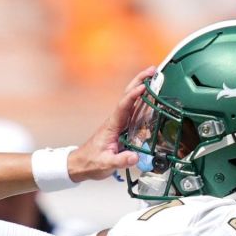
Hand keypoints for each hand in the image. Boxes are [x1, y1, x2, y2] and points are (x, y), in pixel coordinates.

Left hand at [67, 66, 154, 181]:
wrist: (79, 165)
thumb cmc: (90, 163)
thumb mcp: (105, 164)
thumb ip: (120, 160)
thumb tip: (134, 157)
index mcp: (111, 126)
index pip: (123, 107)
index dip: (133, 96)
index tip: (144, 87)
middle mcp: (115, 121)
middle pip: (127, 97)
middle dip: (139, 82)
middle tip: (152, 70)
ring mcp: (118, 124)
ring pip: (131, 102)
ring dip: (143, 89)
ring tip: (156, 78)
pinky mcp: (121, 129)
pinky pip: (133, 112)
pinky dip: (144, 102)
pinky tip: (153, 99)